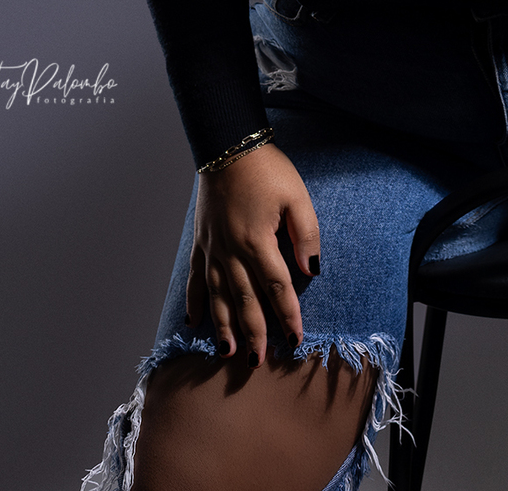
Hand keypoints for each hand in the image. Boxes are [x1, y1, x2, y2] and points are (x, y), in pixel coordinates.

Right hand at [186, 142, 320, 367]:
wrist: (228, 144)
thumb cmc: (267, 170)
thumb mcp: (297, 196)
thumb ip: (306, 234)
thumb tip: (312, 270)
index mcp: (258, 241)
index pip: (276, 288)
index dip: (287, 315)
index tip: (295, 340)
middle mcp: (231, 251)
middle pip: (245, 300)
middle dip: (254, 333)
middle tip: (258, 362)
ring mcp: (212, 248)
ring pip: (218, 296)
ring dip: (223, 326)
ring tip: (227, 353)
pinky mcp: (200, 240)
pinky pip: (195, 277)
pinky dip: (195, 300)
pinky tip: (195, 321)